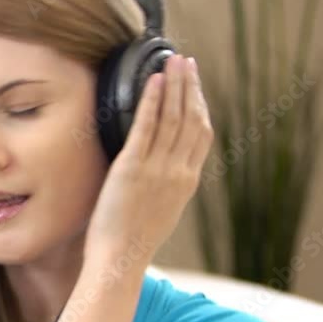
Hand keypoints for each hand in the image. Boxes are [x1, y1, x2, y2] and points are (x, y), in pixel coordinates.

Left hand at [85, 54, 213, 265]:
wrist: (121, 260)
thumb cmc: (132, 241)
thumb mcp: (162, 210)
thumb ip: (167, 185)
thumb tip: (163, 167)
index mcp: (187, 181)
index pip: (202, 134)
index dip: (200, 105)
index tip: (196, 86)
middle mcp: (178, 171)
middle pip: (191, 119)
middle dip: (190, 86)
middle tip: (186, 62)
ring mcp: (157, 169)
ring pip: (173, 118)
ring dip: (174, 85)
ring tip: (172, 62)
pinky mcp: (132, 168)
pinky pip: (145, 127)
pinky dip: (151, 100)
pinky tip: (152, 81)